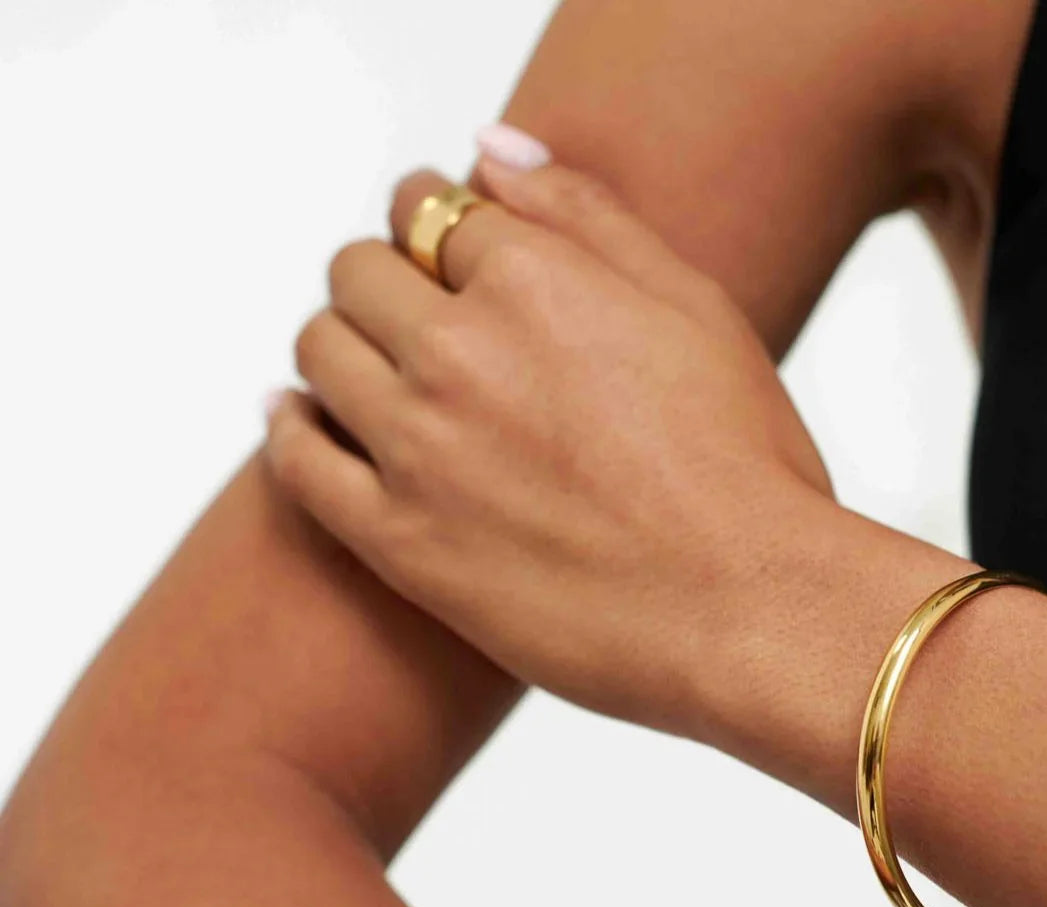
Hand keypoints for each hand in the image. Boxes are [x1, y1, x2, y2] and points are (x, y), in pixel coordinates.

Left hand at [264, 157, 835, 737]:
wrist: (747, 610)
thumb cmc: (744, 464)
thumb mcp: (695, 307)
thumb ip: (587, 215)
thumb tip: (489, 148)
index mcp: (532, 278)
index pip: (429, 208)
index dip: (436, 224)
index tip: (446, 251)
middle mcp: (458, 349)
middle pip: (358, 271)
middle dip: (385, 278)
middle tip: (417, 314)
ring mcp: (419, 448)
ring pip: (318, 350)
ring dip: (339, 342)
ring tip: (377, 369)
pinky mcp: (401, 542)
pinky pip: (298, 462)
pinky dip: (290, 426)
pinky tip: (300, 418)